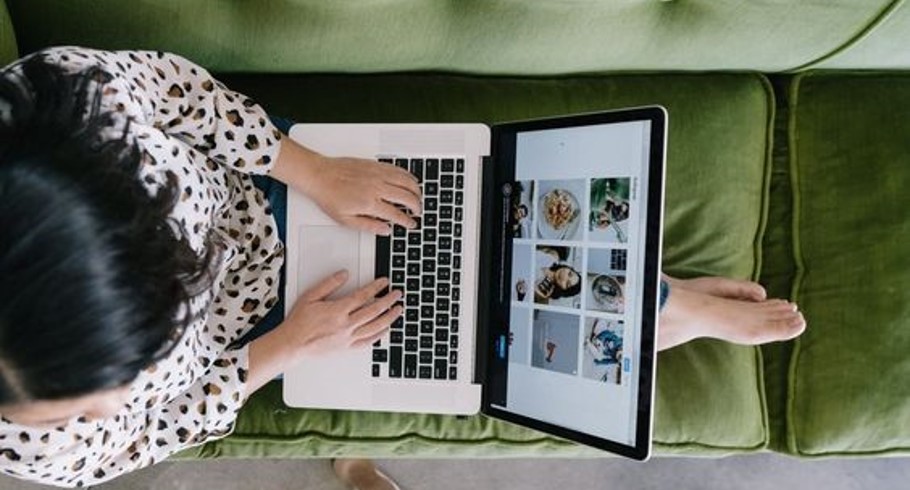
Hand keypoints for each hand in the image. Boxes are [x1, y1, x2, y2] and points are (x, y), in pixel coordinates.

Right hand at [281, 270, 401, 355]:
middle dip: (388, 301)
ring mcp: (348, 338)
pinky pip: (368, 342)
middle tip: (398, 294)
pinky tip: (386, 330)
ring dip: (389, 317)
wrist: (292, 344)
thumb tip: (344, 274)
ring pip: (375, 327)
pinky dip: (379, 335)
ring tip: (398, 310)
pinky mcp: (347, 348)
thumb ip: (328, 284)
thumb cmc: (299, 322)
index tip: (384, 282)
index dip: (376, 287)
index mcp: (338, 310)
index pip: (363, 296)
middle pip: (374, 311)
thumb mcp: (310, 297)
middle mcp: (346, 325)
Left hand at [309, 155, 421, 234]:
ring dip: (416, 190)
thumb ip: (369, 226)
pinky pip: (398, 169)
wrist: (319, 175)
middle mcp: (376, 187)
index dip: (407, 221)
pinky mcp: (375, 165)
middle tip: (418, 212)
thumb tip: (386, 230)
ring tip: (418, 197)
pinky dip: (408, 176)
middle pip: (406, 197)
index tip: (411, 224)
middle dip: (416, 206)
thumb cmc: (329, 196)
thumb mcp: (346, 220)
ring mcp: (377, 174)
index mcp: (369, 203)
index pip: (396, 214)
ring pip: (406, 181)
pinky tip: (410, 180)